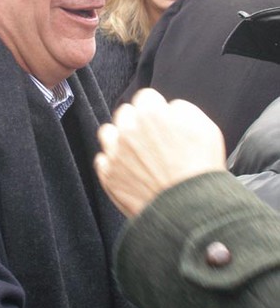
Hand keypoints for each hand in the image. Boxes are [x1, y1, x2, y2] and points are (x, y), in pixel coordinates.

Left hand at [95, 88, 225, 216]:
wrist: (190, 210)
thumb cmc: (200, 170)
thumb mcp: (205, 127)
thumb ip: (182, 109)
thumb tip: (170, 108)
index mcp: (151, 113)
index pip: (145, 97)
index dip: (155, 108)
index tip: (160, 119)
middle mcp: (128, 129)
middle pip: (125, 113)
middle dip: (136, 122)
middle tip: (151, 139)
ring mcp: (115, 152)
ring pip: (107, 133)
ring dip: (119, 138)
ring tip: (136, 153)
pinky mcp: (108, 175)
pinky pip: (102, 160)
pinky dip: (113, 163)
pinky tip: (128, 170)